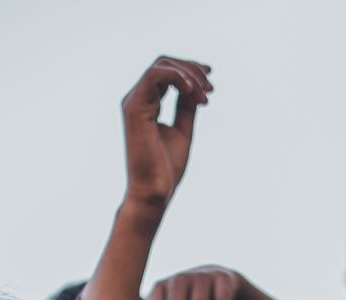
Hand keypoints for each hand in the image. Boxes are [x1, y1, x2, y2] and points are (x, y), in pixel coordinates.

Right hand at [120, 57, 211, 215]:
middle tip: (210, 88)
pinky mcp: (134, 107)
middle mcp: (137, 99)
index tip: (211, 83)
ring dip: (189, 75)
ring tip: (204, 94)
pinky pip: (155, 75)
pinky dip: (177, 77)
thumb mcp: (183, 129)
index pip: (166, 73)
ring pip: (161, 66)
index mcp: (147, 104)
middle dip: (192, 70)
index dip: (190, 71)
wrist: (155, 190)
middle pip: (164, 63)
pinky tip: (192, 91)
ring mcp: (133, 101)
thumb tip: (195, 87)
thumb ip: (186, 106)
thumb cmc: (166, 167)